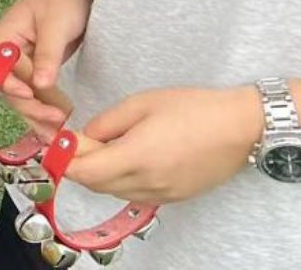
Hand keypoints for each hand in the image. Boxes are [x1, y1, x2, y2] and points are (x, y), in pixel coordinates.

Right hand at [0, 0, 92, 138]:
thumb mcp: (56, 24)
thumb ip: (47, 55)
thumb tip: (40, 86)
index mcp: (5, 37)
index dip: (9, 85)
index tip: (31, 95)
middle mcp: (10, 53)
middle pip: (9, 88)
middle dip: (29, 107)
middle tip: (54, 122)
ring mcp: (24, 62)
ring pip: (24, 95)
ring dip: (38, 114)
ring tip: (57, 133)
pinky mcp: (39, 68)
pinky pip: (38, 92)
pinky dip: (47, 107)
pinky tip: (58, 123)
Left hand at [68, 85, 262, 203]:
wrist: (242, 128)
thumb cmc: (193, 109)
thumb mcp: (141, 103)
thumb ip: (106, 123)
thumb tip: (84, 137)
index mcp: (136, 157)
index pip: (83, 172)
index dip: (63, 161)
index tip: (58, 144)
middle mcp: (147, 183)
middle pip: (95, 184)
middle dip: (80, 165)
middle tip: (80, 140)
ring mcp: (162, 194)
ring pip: (114, 191)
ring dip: (101, 174)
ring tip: (106, 146)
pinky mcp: (175, 198)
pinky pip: (135, 194)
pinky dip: (122, 180)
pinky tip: (129, 158)